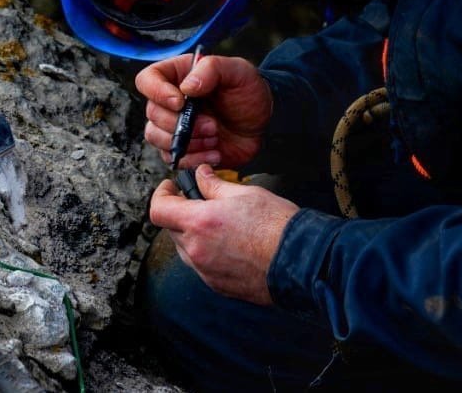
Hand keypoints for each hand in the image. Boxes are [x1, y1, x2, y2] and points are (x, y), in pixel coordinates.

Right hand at [136, 53, 272, 168]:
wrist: (262, 123)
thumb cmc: (249, 92)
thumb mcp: (238, 70)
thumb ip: (212, 69)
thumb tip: (186, 87)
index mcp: (177, 76)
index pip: (147, 80)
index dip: (157, 92)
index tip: (180, 102)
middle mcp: (170, 101)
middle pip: (152, 113)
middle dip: (181, 124)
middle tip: (212, 125)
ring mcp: (173, 126)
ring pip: (156, 137)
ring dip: (187, 142)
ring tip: (214, 138)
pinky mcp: (182, 148)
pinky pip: (172, 158)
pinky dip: (192, 159)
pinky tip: (214, 153)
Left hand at [149, 165, 297, 304]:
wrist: (302, 261)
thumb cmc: (277, 225)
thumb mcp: (244, 193)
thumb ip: (214, 185)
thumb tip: (200, 175)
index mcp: (199, 223)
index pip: (158, 210)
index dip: (162, 195)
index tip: (172, 188)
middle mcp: (197, 250)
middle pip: (171, 229)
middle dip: (181, 214)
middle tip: (202, 202)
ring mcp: (206, 271)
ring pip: (186, 249)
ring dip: (193, 235)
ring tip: (220, 225)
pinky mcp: (218, 285)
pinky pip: (201, 266)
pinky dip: (207, 253)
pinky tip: (230, 244)